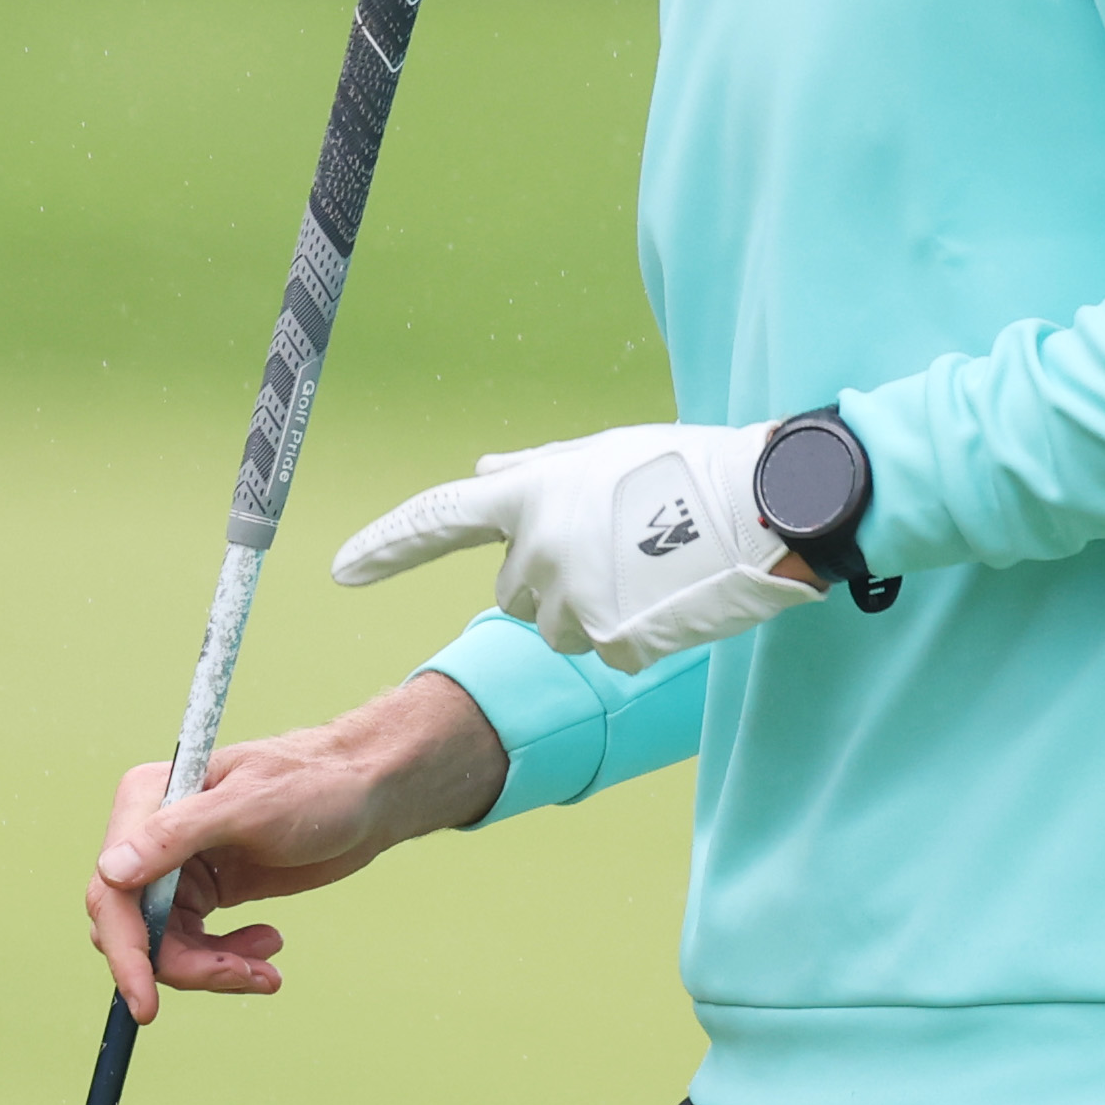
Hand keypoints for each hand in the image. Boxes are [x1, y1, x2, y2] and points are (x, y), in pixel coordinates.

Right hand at [83, 672, 502, 1020]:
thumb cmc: (315, 784)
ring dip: (214, 970)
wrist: (369, 794)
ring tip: (268, 970)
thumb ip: (176, 836)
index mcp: (148, 801)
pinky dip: (228, 963)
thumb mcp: (249, 806)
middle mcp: (152, 837)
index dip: (126, 951)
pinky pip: (196, 948)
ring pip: (167, 948)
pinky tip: (270, 950)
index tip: (146, 1003)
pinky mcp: (208, 892)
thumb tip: (110, 873)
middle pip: (137, 931)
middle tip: (243, 978)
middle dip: (185, 966)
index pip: (113, 891)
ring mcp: (179, 868)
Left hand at [331, 420, 822, 673]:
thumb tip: (481, 471)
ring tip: (648, 567)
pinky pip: (603, 650)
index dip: (387, 546)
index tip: (342, 570)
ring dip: (591, 607)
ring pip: (556, 628)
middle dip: (551, 576)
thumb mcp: (601, 454)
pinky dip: (630, 632)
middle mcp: (538, 551)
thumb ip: (534, 472)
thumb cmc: (682, 468)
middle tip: (617, 545)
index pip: (438, 519)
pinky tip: (665, 596)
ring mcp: (573, 603)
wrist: (763, 506)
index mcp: (530, 495)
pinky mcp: (611, 644)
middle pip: (512, 591)